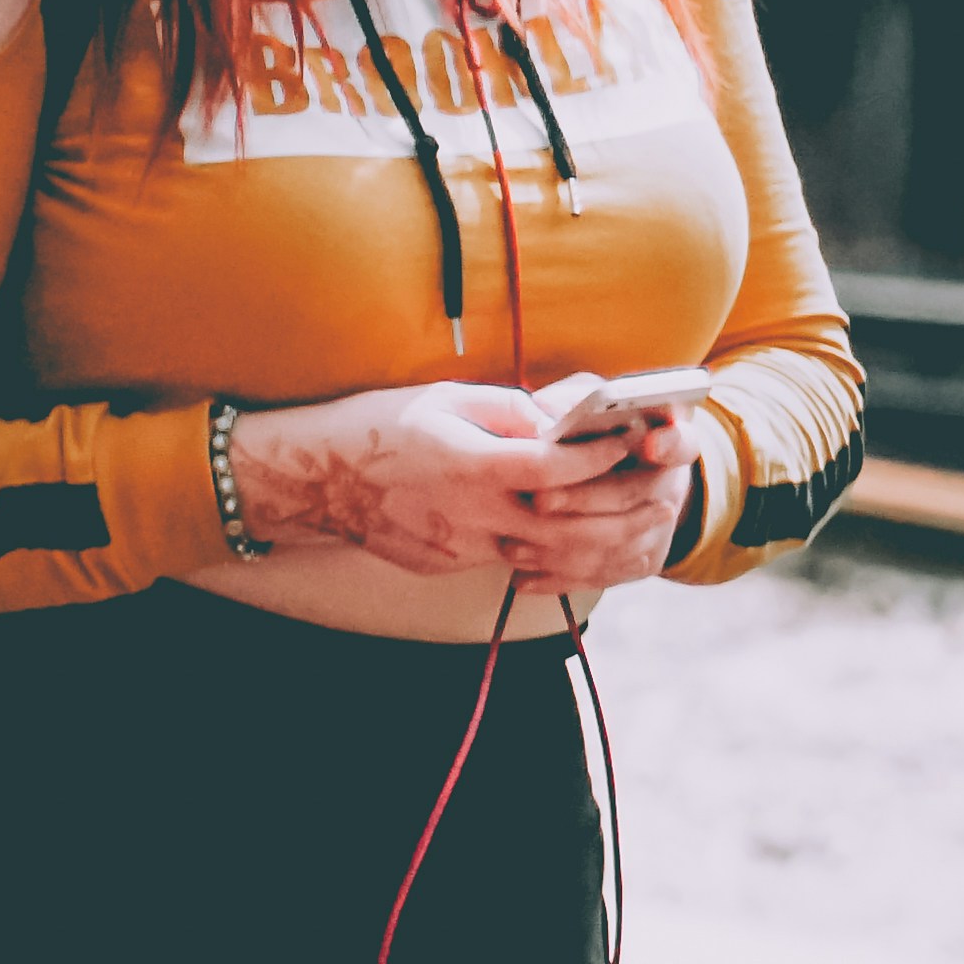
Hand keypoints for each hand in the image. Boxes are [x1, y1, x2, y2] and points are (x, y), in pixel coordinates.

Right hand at [225, 382, 620, 578]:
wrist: (312, 480)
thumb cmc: (379, 427)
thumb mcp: (446, 399)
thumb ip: (511, 410)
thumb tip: (563, 419)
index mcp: (471, 465)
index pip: (557, 469)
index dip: (601, 456)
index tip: (628, 440)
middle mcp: (467, 514)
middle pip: (563, 528)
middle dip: (616, 512)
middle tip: (651, 494)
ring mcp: (455, 547)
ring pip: (540, 554)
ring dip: (586, 538)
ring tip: (621, 515)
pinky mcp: (444, 565)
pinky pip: (504, 558)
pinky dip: (539, 546)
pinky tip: (557, 525)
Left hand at [495, 404, 714, 597]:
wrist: (629, 474)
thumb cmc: (597, 431)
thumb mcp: (592, 402)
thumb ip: (574, 399)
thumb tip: (545, 409)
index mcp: (670, 435)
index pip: (681, 440)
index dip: (668, 443)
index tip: (651, 442)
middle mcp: (673, 483)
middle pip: (635, 494)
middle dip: (585, 498)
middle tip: (539, 500)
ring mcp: (661, 526)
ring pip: (614, 543)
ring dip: (561, 546)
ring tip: (513, 544)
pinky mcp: (644, 559)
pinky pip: (605, 575)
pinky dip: (561, 579)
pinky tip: (524, 576)